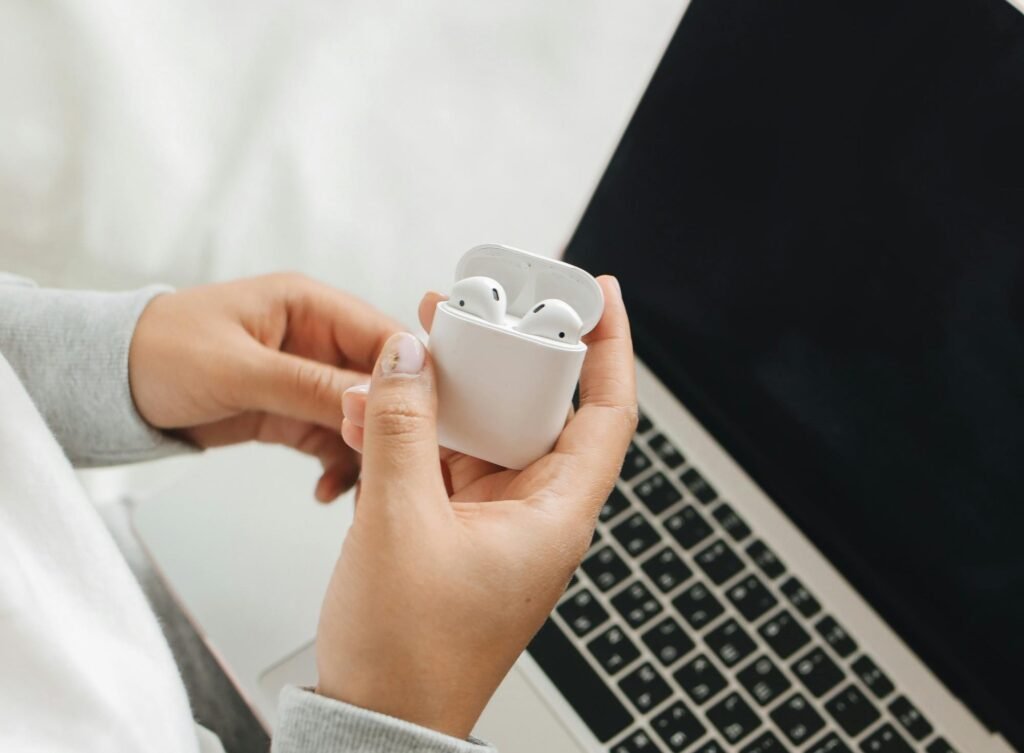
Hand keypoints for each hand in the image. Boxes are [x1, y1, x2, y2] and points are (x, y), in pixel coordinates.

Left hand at [128, 273, 401, 500]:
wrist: (111, 387)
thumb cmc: (158, 351)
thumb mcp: (239, 369)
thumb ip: (310, 384)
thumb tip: (377, 395)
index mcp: (309, 305)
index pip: (383, 336)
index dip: (409, 377)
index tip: (420, 418)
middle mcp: (315, 339)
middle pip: (381, 383)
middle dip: (386, 424)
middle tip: (383, 460)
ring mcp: (306, 378)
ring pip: (362, 418)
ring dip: (364, 453)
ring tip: (352, 486)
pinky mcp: (292, 411)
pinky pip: (334, 440)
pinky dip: (338, 466)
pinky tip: (326, 487)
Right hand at [315, 276, 635, 737]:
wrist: (377, 724)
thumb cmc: (409, 655)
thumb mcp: (399, 522)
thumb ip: (402, 428)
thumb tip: (407, 356)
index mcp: (555, 514)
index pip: (606, 412)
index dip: (611, 346)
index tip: (599, 293)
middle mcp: (533, 512)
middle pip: (535, 409)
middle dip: (499, 354)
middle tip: (463, 311)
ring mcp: (492, 520)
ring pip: (480, 431)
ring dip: (442, 393)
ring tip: (404, 353)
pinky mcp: (452, 528)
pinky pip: (441, 461)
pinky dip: (411, 432)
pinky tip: (371, 410)